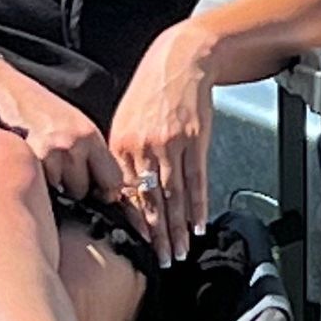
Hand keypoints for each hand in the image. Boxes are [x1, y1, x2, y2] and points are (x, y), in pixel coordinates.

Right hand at [0, 78, 123, 206]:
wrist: (11, 91)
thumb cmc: (43, 111)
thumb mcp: (76, 126)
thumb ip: (92, 155)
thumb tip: (106, 191)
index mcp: (91, 136)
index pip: (113, 179)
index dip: (106, 192)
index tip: (99, 194)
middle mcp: (75, 143)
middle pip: (84, 190)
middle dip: (75, 189)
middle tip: (62, 173)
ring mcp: (52, 152)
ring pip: (60, 192)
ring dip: (55, 187)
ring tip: (46, 166)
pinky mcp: (29, 159)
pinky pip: (41, 187)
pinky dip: (38, 182)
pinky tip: (33, 166)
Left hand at [108, 23, 216, 266]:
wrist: (181, 59)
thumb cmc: (151, 90)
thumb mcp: (125, 118)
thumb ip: (122, 154)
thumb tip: (121, 190)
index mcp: (121, 144)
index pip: (126, 194)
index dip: (134, 224)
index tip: (138, 246)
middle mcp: (144, 146)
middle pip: (150, 200)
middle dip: (156, 235)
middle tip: (161, 260)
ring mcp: (171, 144)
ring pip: (174, 195)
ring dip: (178, 228)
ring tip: (180, 251)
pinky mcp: (195, 139)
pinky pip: (197, 179)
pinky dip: (198, 205)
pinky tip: (198, 224)